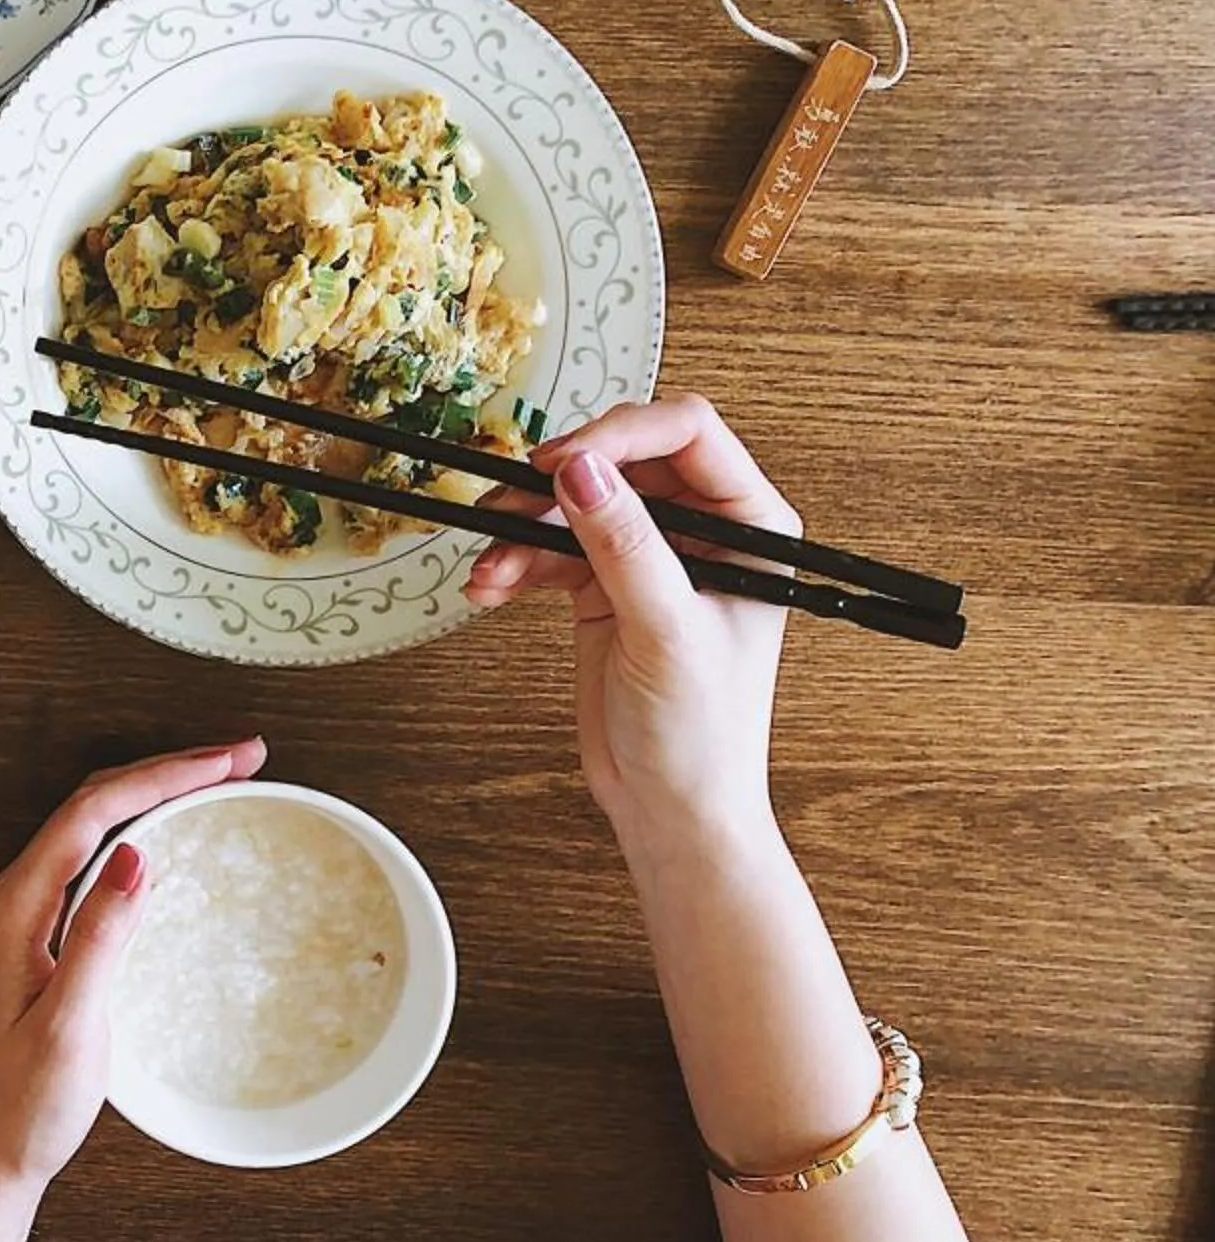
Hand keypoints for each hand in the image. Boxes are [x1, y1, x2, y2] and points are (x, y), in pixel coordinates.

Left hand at [0, 744, 268, 1241]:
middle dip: (168, 770)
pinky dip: (143, 834)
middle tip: (244, 758)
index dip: (164, 774)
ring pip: (96, 827)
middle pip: (95, 804)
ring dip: (157, 795)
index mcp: (16, 908)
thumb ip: (100, 937)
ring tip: (222, 779)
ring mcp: (28, 916)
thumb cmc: (25, 1105)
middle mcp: (16, 899)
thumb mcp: (71, 1024)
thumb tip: (137, 853)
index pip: (95, 811)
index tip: (229, 761)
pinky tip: (176, 838)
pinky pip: (95, 861)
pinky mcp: (45, 938)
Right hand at [464, 395, 794, 863]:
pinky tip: (491, 586)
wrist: (671, 806)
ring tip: (492, 562)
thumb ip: (626, 545)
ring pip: (575, 502)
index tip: (564, 462)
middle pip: (621, 460)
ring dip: (524, 527)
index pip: (688, 434)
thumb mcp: (666, 631)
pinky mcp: (604, 586)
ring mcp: (649, 556)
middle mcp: (703, 531)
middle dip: (560, 482)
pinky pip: (550, 547)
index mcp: (750, 526)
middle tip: (513, 505)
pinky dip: (515, 561)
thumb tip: (584, 472)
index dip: (622, 435)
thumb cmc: (704, 733)